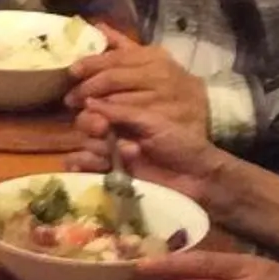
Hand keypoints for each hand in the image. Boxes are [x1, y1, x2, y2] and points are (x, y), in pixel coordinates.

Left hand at [67, 27, 210, 138]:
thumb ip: (123, 46)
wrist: (206, 110)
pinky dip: (113, 120)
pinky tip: (101, 122)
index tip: (71, 72)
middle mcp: (158, 74)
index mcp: (152, 56)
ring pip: (120, 100)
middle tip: (70, 99)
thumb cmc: (171, 83)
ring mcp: (162, 97)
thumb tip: (97, 26)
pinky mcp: (164, 119)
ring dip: (96, 106)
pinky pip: (131, 120)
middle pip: (113, 79)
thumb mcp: (151, 61)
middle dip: (87, 88)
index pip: (114, 58)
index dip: (89, 64)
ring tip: (81, 111)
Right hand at [70, 92, 230, 204]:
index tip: (101, 122)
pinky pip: (86, 168)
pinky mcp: (111, 175)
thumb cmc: (180, 143)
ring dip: (97, 150)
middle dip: (91, 128)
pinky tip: (85, 166)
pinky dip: (81, 165)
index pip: (93, 107)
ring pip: (84, 146)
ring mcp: (111, 154)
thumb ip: (121, 113)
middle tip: (104, 133)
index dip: (91, 113)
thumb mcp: (152, 122)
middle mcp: (114, 131)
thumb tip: (88, 101)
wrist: (197, 177)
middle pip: (83, 126)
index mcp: (124, 114)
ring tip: (126, 155)